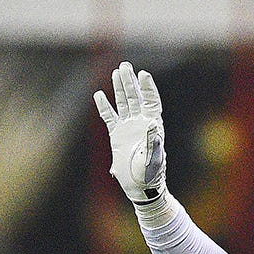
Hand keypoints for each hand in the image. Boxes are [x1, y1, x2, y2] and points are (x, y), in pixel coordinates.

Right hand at [93, 62, 166, 203]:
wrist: (141, 187)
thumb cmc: (151, 175)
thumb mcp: (154, 160)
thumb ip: (153, 144)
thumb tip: (152, 126)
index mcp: (153, 126)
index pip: (151, 101)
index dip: (147, 88)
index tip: (142, 75)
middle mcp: (141, 123)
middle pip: (135, 97)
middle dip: (130, 81)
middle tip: (125, 66)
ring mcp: (128, 128)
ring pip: (124, 103)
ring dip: (120, 88)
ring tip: (116, 71)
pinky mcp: (117, 135)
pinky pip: (110, 117)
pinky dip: (105, 106)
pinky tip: (99, 94)